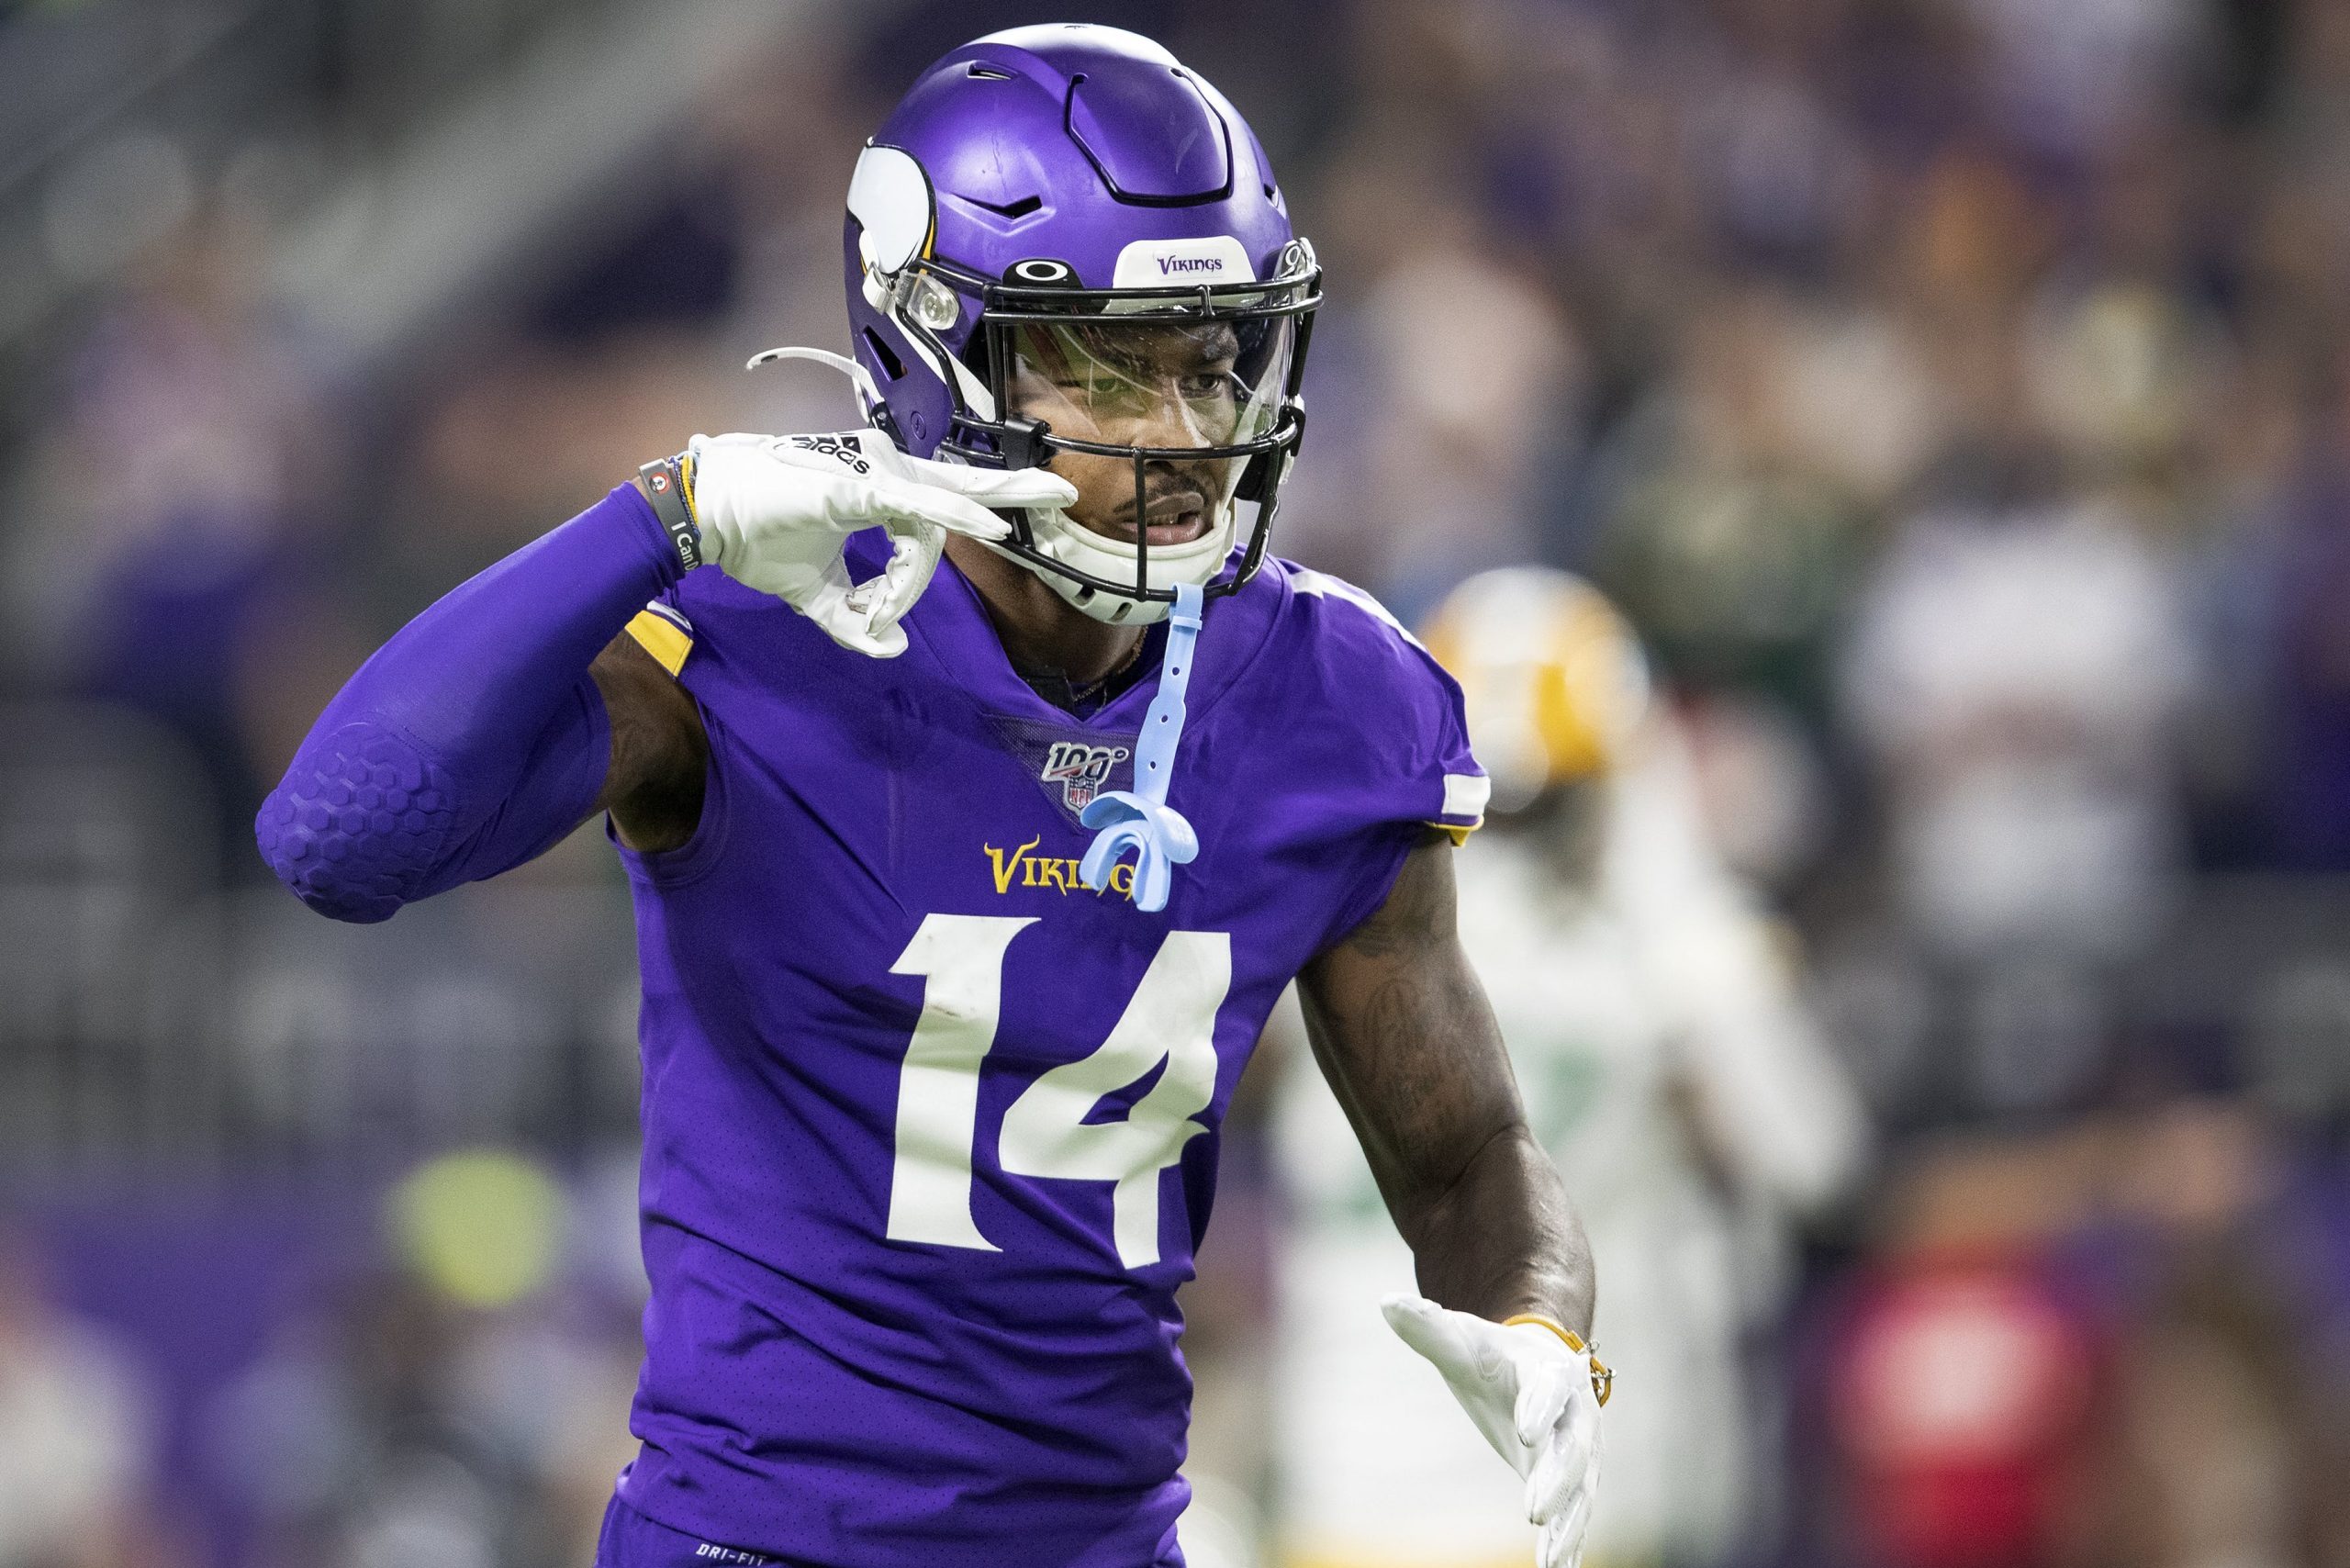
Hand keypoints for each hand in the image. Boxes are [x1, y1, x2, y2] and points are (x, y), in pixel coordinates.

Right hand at [686, 429, 1075, 656]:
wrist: (704, 518)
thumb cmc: (754, 540)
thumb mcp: (815, 593)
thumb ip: (854, 619)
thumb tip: (894, 648)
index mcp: (881, 489)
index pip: (936, 522)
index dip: (914, 583)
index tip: (875, 618)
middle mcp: (885, 470)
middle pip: (965, 483)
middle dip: (1018, 487)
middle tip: (1066, 492)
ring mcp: (874, 472)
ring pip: (932, 530)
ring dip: (909, 582)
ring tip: (873, 608)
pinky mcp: (860, 484)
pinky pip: (920, 505)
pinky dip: (958, 515)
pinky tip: (995, 524)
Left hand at [1383, 1294, 1603, 1567]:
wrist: (1540, 1367)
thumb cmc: (1496, 1355)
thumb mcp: (1463, 1338)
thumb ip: (1428, 1326)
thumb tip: (1386, 1304)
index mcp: (1551, 1374)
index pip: (1550, 1389)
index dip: (1541, 1406)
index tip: (1525, 1428)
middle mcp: (1577, 1417)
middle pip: (1573, 1450)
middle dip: (1557, 1480)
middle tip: (1534, 1512)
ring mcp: (1581, 1456)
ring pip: (1581, 1493)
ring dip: (1570, 1527)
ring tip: (1552, 1560)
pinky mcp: (1574, 1486)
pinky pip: (1575, 1518)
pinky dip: (1569, 1546)